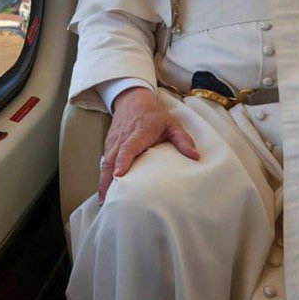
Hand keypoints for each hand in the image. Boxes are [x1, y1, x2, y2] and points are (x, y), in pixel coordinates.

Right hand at [99, 87, 198, 204]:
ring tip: (104, 201)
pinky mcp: (109, 144)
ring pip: (105, 162)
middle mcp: (123, 138)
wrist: (133, 99)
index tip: (119, 175)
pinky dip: (103, 175)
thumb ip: (182, 139)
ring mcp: (114, 141)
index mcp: (139, 133)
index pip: (128, 148)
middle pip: (111, 159)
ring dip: (103, 181)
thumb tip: (195, 156)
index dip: (123, 161)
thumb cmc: (153, 114)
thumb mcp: (171, 123)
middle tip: (108, 200)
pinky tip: (105, 190)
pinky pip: (104, 161)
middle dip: (107, 180)